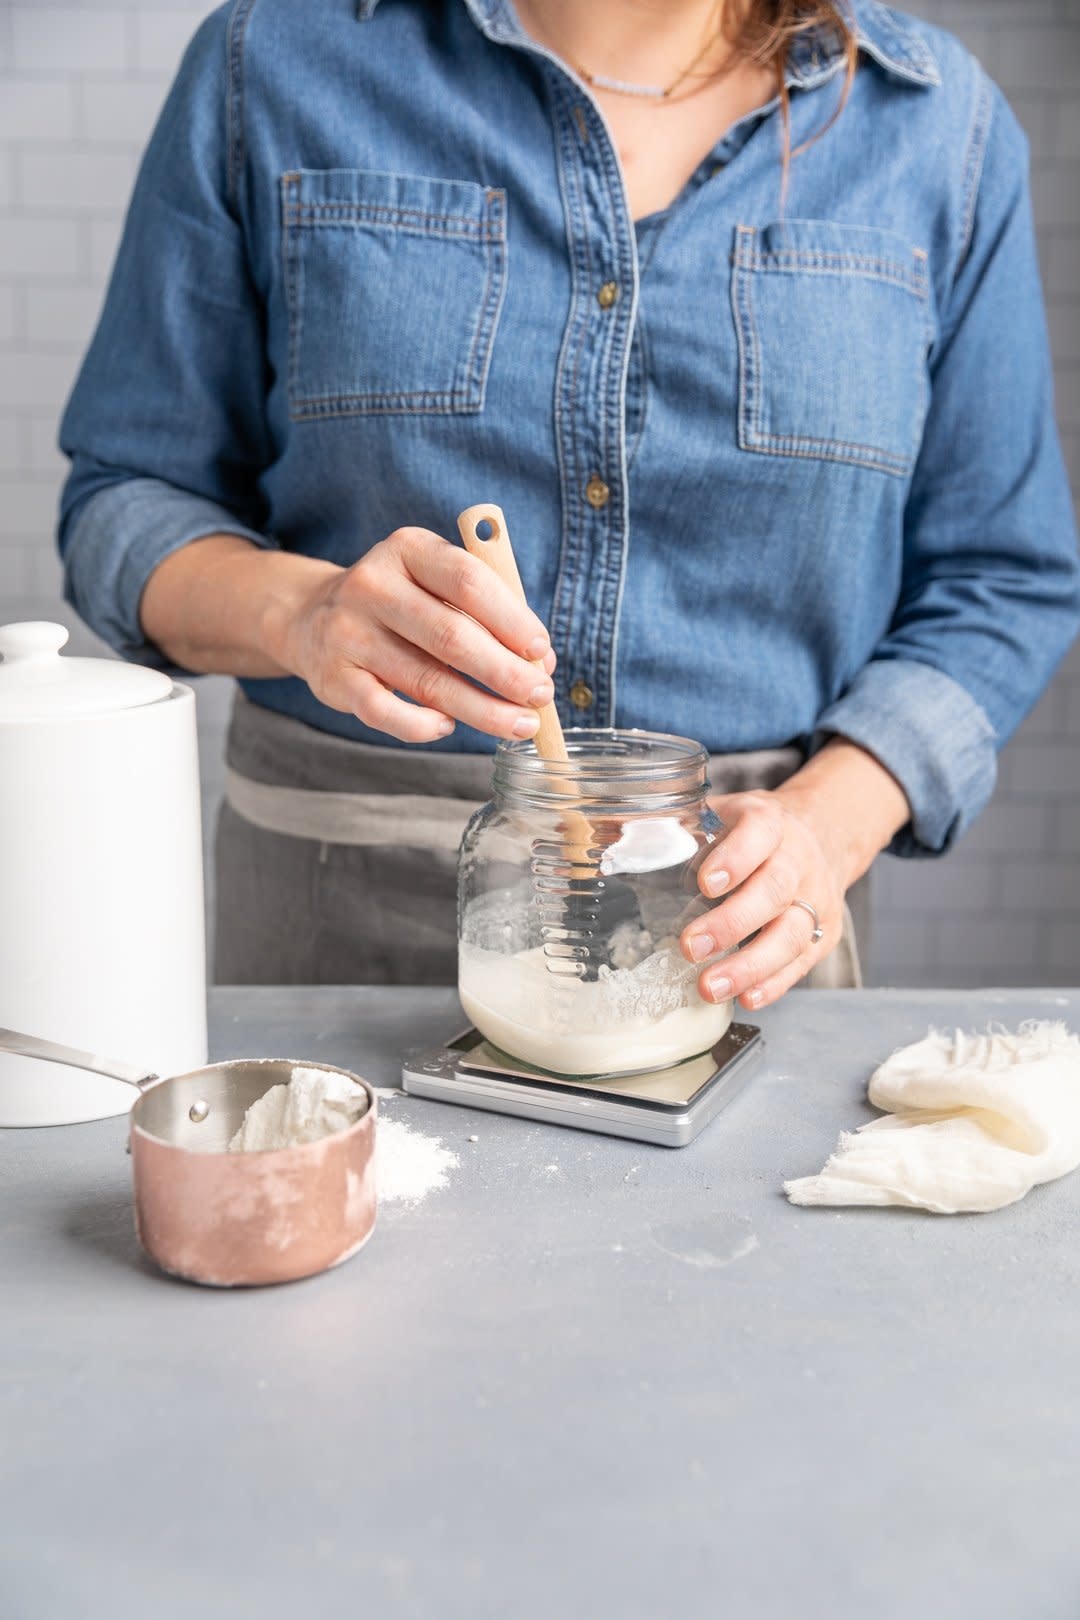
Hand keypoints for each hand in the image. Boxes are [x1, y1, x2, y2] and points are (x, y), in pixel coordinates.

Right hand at [272, 526, 556, 743]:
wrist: (313, 617)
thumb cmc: (400, 604)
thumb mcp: (436, 584)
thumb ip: (487, 614)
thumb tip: (539, 663)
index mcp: (408, 550)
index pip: (469, 581)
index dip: (512, 620)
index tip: (541, 652)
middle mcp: (373, 585)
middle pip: (452, 636)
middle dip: (505, 673)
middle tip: (540, 697)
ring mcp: (348, 632)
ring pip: (427, 681)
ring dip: (482, 710)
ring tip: (519, 724)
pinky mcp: (334, 678)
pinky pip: (386, 712)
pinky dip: (424, 726)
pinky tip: (449, 726)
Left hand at [678, 741, 909, 1008]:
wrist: (825, 832)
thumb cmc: (755, 830)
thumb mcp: (722, 813)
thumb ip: (674, 827)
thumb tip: (601, 836)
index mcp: (769, 822)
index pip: (758, 834)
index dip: (735, 858)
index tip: (704, 884)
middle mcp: (798, 859)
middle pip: (774, 891)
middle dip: (732, 923)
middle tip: (692, 947)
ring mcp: (816, 898)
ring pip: (792, 933)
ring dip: (751, 965)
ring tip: (710, 986)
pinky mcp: (826, 933)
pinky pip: (802, 961)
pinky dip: (775, 983)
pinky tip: (746, 997)